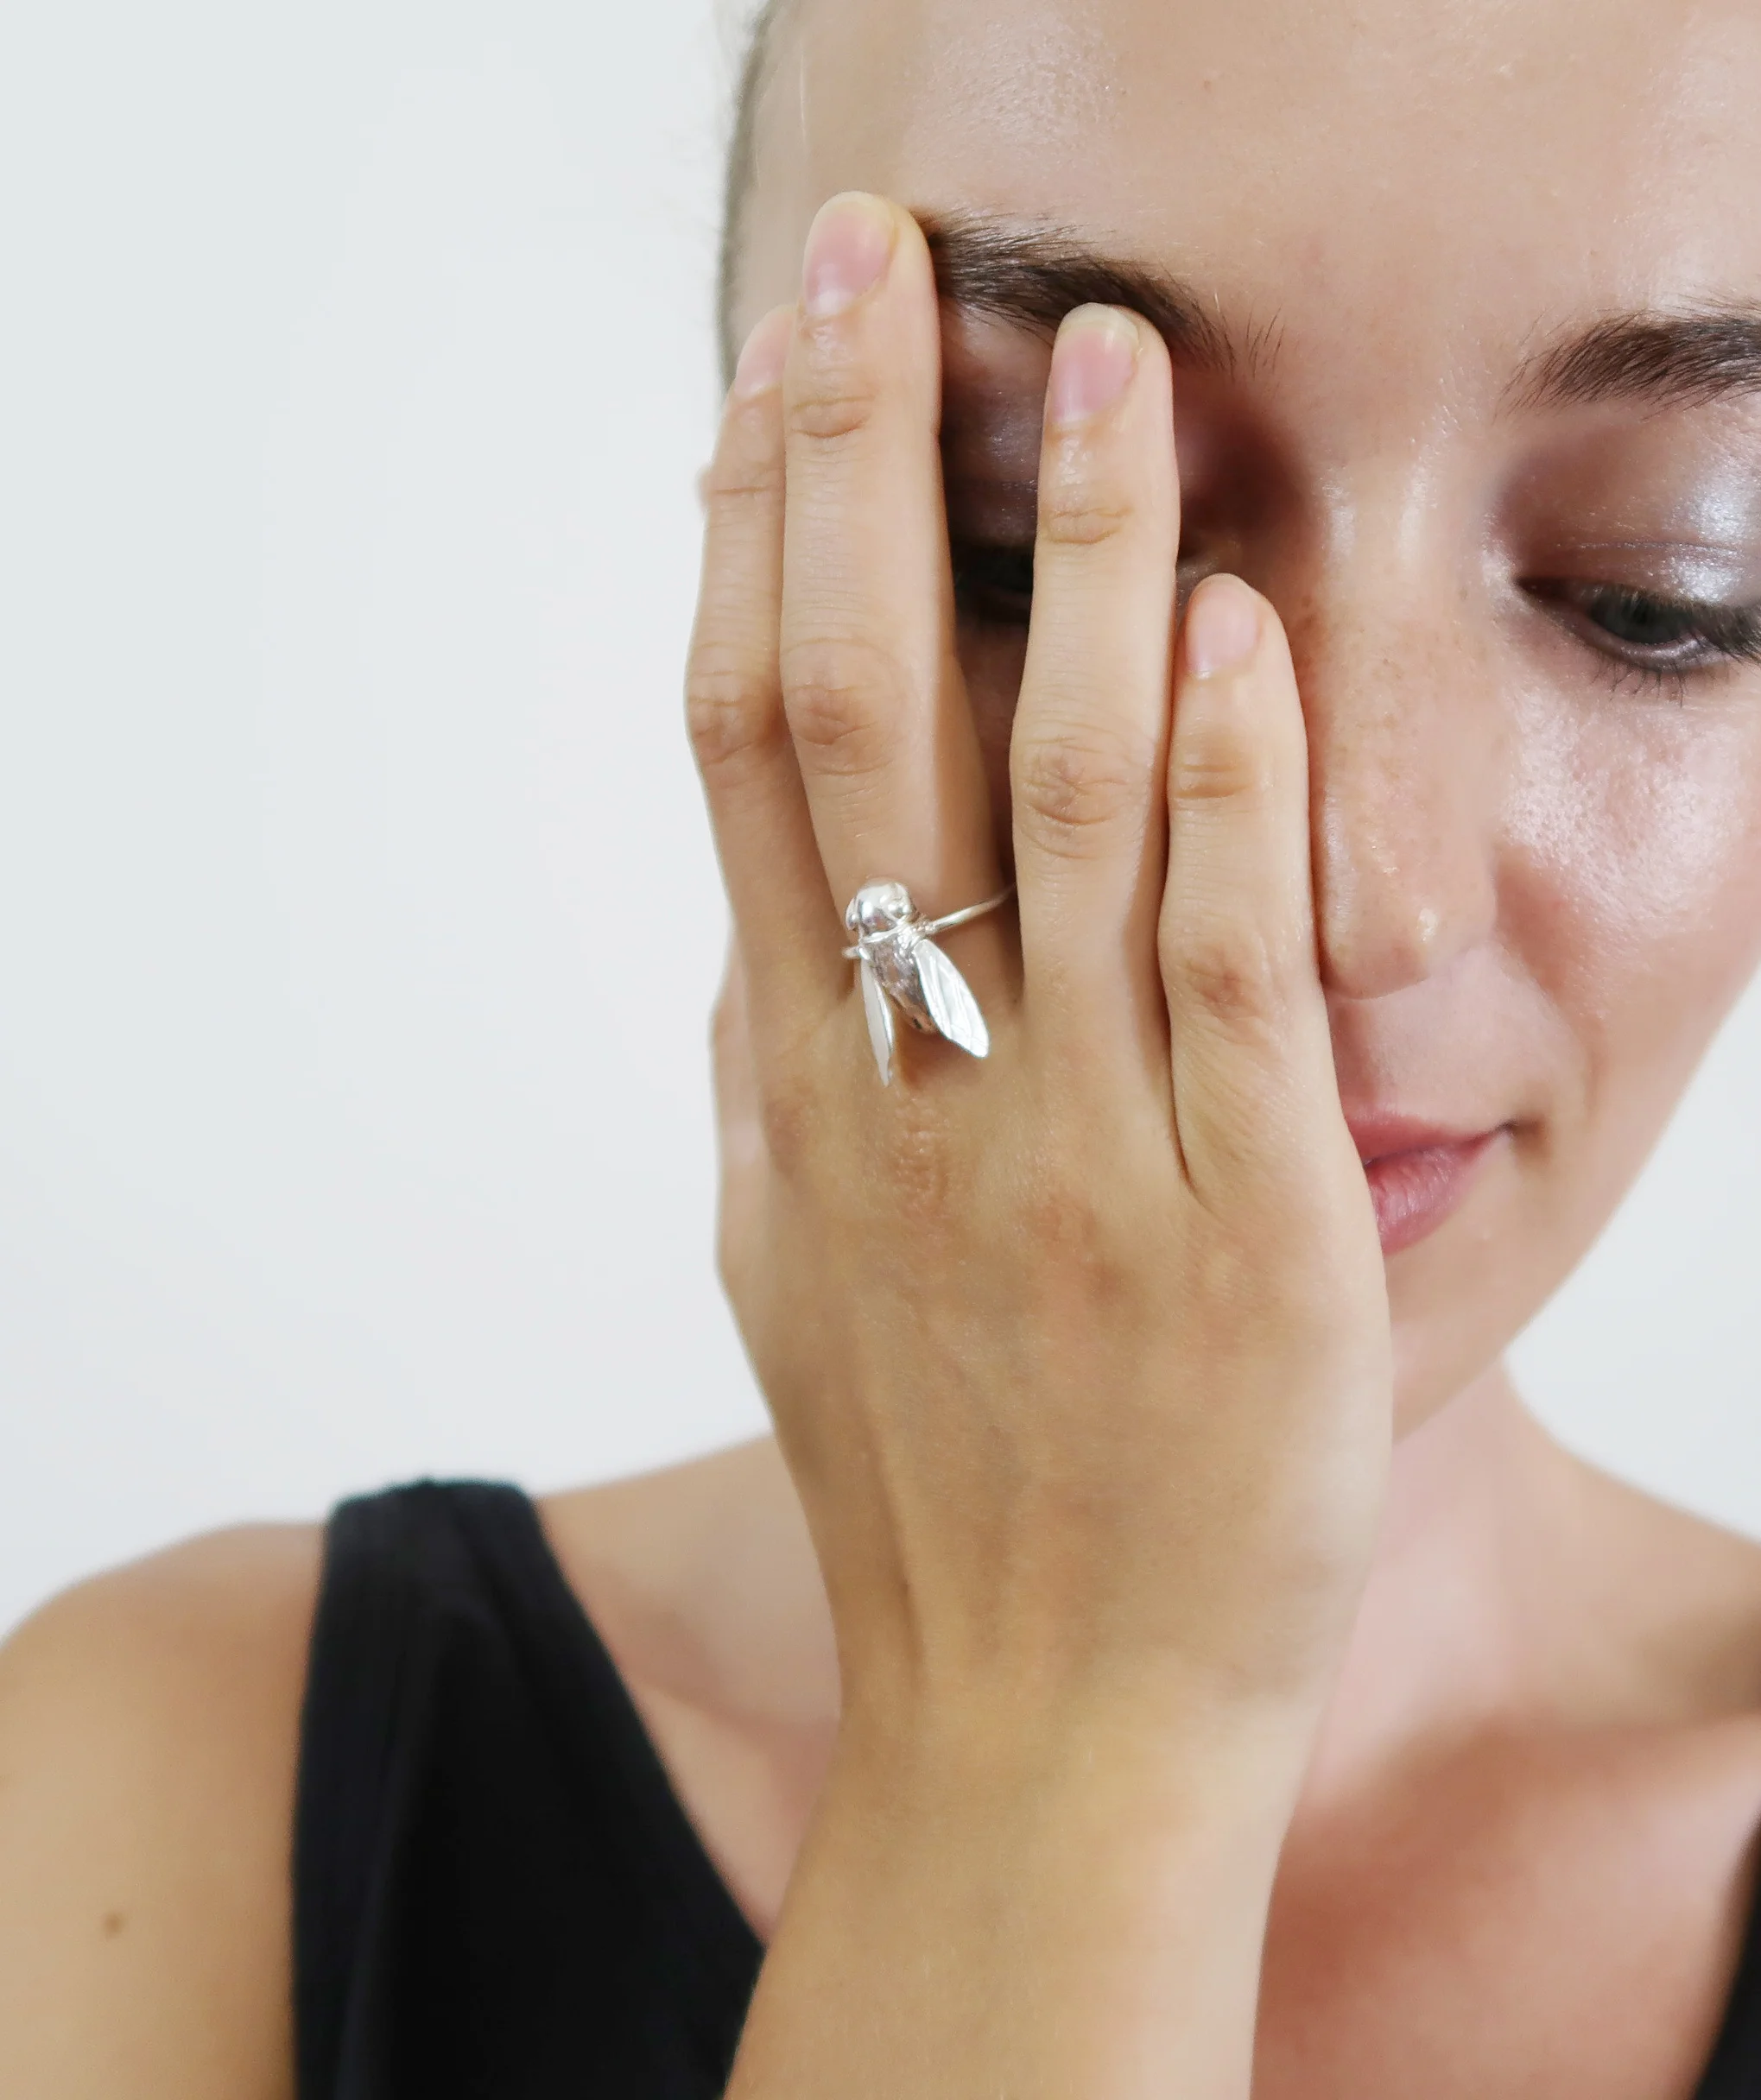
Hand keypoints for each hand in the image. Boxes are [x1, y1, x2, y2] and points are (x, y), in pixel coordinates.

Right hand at [692, 185, 1390, 2099]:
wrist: (1045, 1723)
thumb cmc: (932, 1492)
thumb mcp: (794, 1275)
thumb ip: (770, 1094)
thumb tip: (746, 941)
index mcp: (793, 1085)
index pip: (741, 749)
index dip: (741, 541)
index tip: (754, 376)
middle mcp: (902, 1084)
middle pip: (850, 720)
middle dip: (850, 468)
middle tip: (869, 267)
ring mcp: (1062, 1149)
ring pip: (1046, 798)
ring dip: (1068, 557)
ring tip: (1096, 364)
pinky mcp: (1232, 1220)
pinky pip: (1213, 965)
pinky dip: (1215, 781)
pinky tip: (1225, 626)